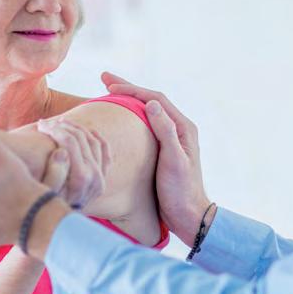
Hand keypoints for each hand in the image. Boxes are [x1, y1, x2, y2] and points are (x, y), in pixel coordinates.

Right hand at [37, 117, 110, 209]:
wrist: (57, 228)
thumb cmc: (44, 210)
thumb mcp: (44, 193)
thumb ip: (53, 173)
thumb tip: (62, 152)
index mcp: (81, 179)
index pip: (70, 142)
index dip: (54, 129)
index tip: (40, 125)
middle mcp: (96, 177)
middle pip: (82, 139)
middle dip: (63, 126)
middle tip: (47, 123)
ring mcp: (101, 177)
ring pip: (94, 141)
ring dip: (77, 128)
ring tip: (61, 123)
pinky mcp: (102, 178)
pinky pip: (104, 151)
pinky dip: (97, 137)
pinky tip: (86, 130)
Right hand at [101, 72, 214, 245]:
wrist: (188, 214)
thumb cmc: (181, 190)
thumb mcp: (174, 161)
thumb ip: (165, 132)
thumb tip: (151, 103)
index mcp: (182, 127)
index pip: (155, 99)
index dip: (132, 90)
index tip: (110, 86)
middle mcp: (177, 128)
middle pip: (150, 100)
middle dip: (127, 88)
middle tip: (104, 79)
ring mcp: (169, 138)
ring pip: (145, 111)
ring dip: (127, 99)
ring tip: (107, 92)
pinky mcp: (161, 149)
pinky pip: (143, 124)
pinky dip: (128, 116)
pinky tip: (117, 118)